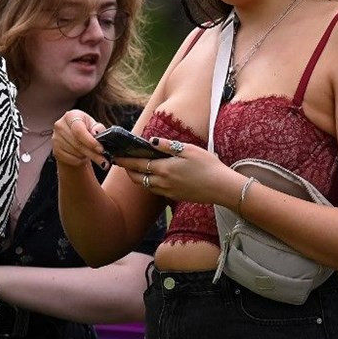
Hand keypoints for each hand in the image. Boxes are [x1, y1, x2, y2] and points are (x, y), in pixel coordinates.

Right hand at [52, 110, 108, 169]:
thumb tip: (97, 134)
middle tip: (104, 161)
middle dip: (92, 153)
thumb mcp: (94, 126)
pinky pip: (70, 159)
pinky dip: (79, 160)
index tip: (101, 149)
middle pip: (77, 143)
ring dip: (86, 156)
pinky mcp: (55, 150)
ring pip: (75, 153)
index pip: (78, 129)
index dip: (90, 141)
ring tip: (92, 155)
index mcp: (71, 115)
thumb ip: (98, 128)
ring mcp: (56, 138)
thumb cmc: (86, 130)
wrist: (75, 139)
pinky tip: (82, 156)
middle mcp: (60, 125)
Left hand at [114, 136, 243, 205]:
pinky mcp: (174, 197)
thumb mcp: (188, 150)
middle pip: (137, 178)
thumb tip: (150, 141)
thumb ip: (167, 146)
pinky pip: (155, 190)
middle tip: (123, 162)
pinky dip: (148, 183)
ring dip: (137, 177)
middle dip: (128, 170)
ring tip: (135, 169)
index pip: (137, 164)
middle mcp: (162, 182)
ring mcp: (167, 191)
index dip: (125, 160)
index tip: (115, 157)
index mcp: (164, 169)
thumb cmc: (208, 165)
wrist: (222, 187)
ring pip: (145, 185)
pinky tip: (152, 177)